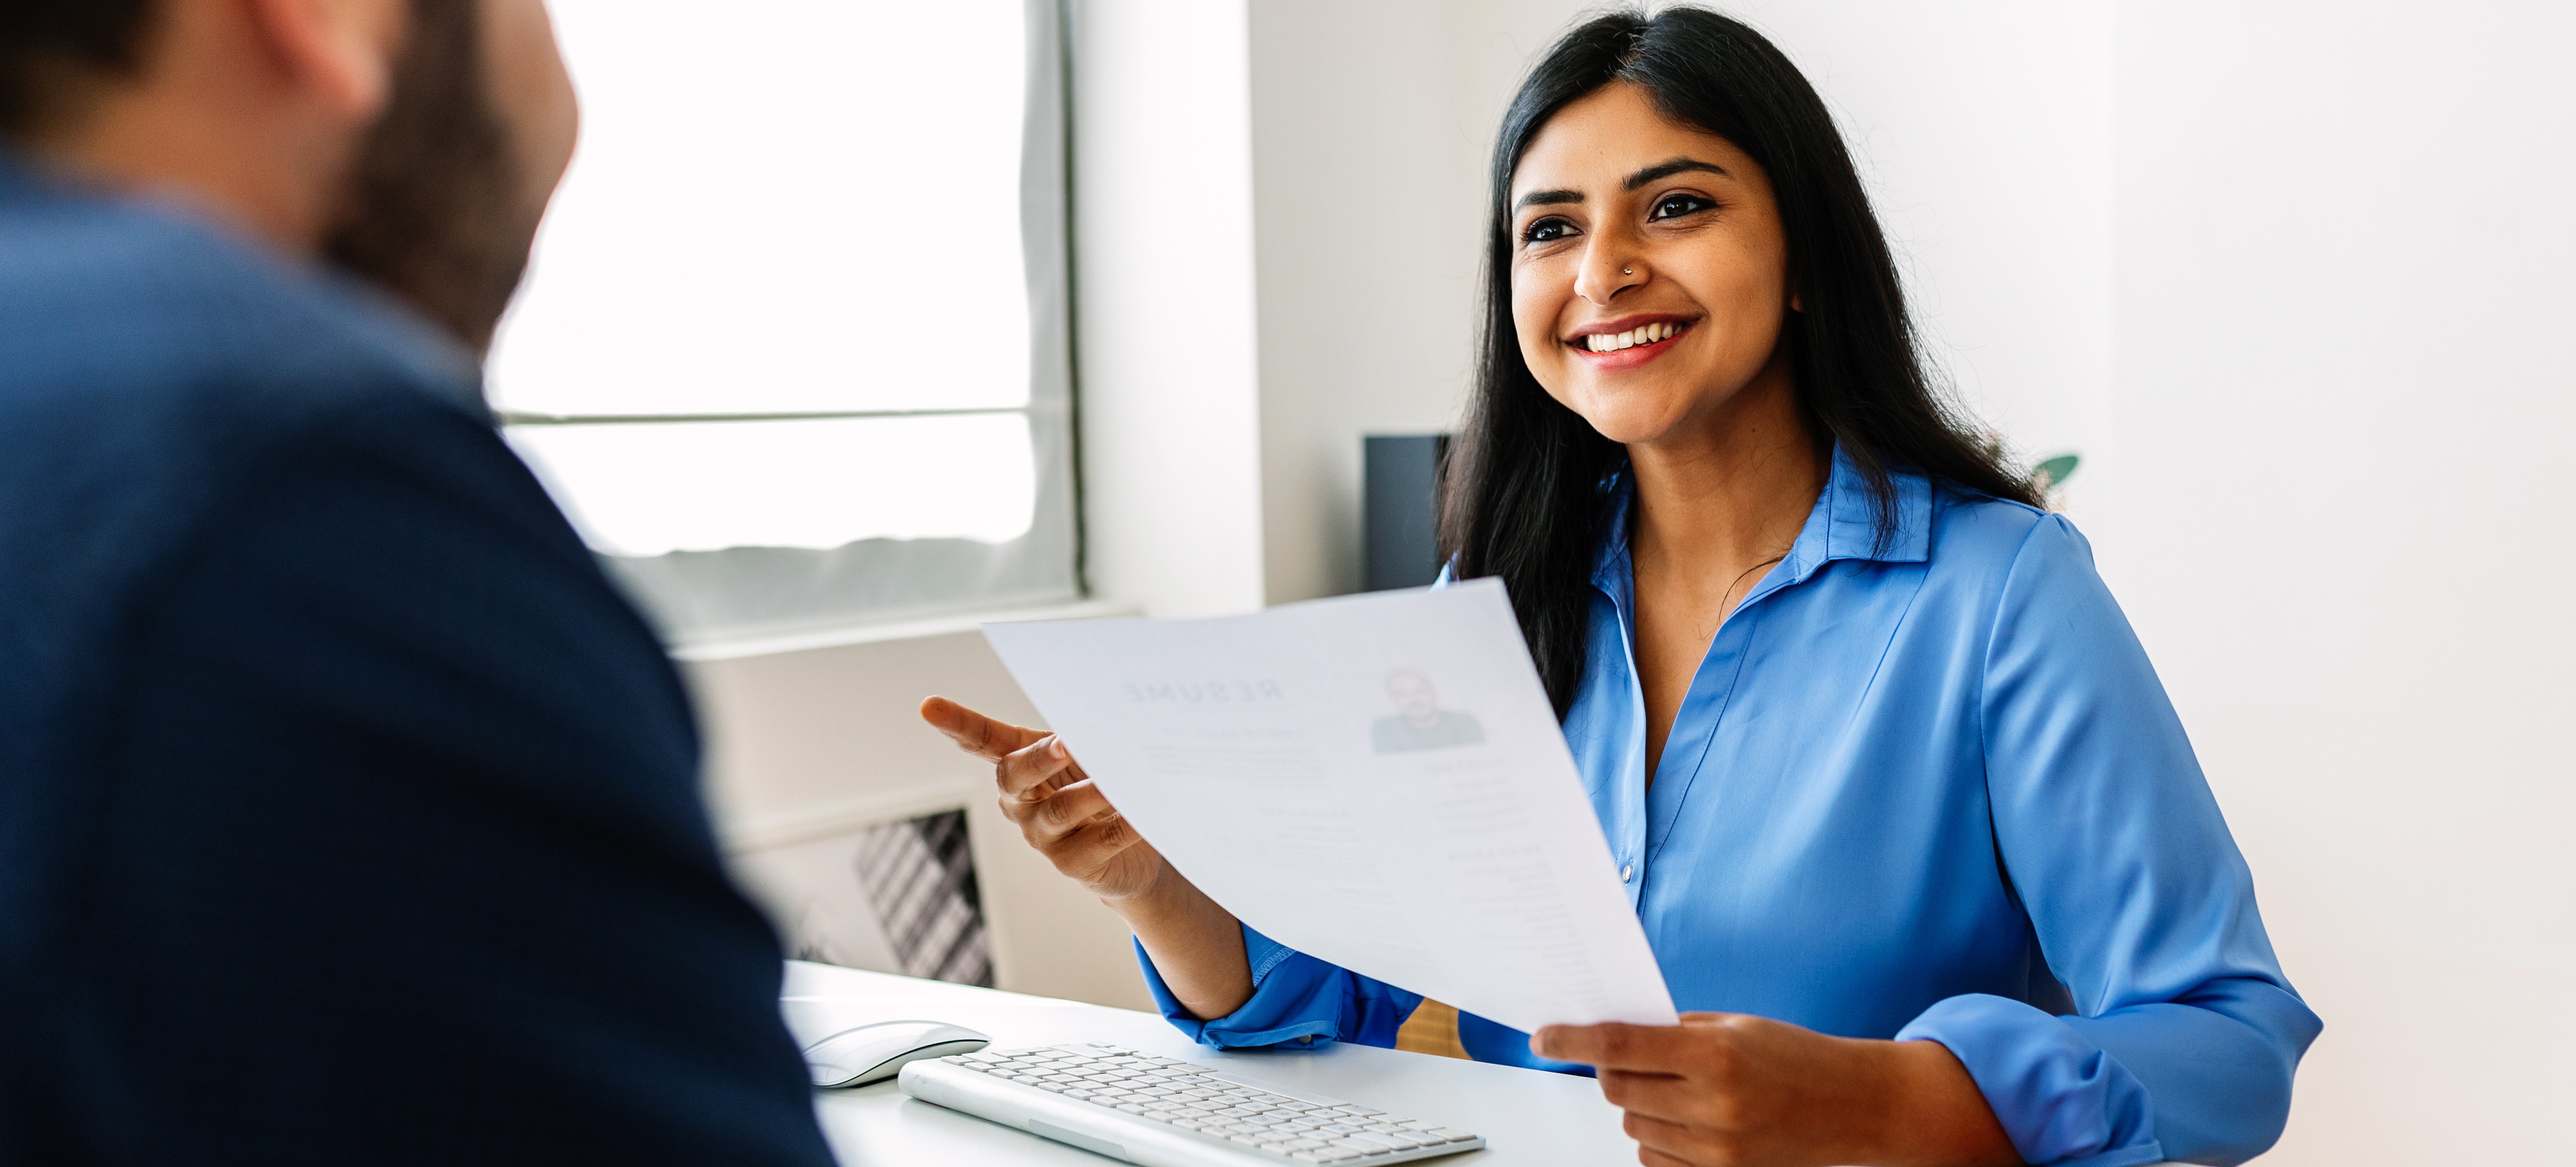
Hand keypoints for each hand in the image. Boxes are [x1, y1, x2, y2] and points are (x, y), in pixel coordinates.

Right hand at [919, 696, 1168, 902]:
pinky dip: (1121, 826)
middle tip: (1065, 743)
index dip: (957, 725)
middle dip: (1038, 759)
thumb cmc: (1103, 793)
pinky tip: (1140, 814)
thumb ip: (1085, 740)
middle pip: (1014, 777)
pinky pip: (1097, 843)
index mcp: (1020, 768)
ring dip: (1088, 794)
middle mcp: (1022, 803)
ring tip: (1114, 783)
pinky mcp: (1074, 865)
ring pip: (1058, 812)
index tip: (928, 707)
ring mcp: (1044, 837)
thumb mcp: (1090, 760)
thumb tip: (1098, 721)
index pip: (983, 742)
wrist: (1135, 853)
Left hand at [1531, 1013, 2018, 1166]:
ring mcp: (1716, 1149)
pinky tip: (1691, 1121)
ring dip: (1642, 1106)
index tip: (1543, 1036)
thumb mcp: (1737, 1027)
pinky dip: (1659, 1138)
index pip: (1618, 1046)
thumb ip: (1675, 1032)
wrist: (1858, 1109)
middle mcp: (1712, 1106)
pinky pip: (1654, 1158)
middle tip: (1638, 1059)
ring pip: (1633, 1126)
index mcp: (1716, 1055)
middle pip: (1617, 1091)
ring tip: (1684, 1091)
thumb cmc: (1798, 1059)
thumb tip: (1615, 1037)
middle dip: (1614, 1072)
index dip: (1571, 1040)